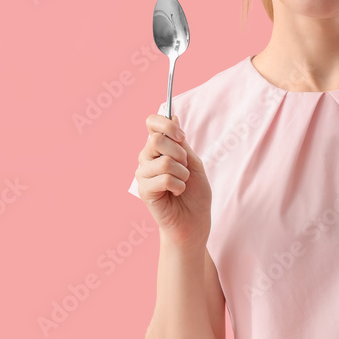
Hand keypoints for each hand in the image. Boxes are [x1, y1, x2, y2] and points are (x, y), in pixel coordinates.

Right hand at [135, 113, 212, 246]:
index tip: (181, 137)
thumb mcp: (194, 163)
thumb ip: (181, 143)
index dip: (165, 124)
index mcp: (159, 148)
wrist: (194, 222)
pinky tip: (176, 194)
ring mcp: (143, 174)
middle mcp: (147, 158)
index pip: (151, 123)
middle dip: (179, 153)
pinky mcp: (144, 191)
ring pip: (163, 161)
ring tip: (182, 183)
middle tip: (185, 168)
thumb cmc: (195, 193)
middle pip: (155, 140)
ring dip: (182, 173)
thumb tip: (174, 116)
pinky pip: (164, 179)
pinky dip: (178, 186)